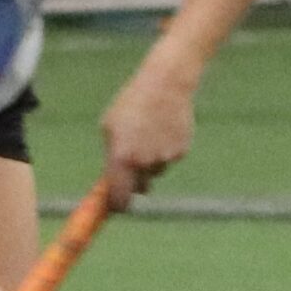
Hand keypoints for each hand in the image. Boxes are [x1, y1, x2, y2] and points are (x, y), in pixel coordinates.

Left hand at [99, 70, 196, 210]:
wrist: (165, 85)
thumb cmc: (131, 104)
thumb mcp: (109, 128)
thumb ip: (111, 156)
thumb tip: (109, 181)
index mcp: (121, 158)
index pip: (119, 198)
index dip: (117, 205)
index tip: (114, 205)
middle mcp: (144, 162)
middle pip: (140, 187)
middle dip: (135, 182)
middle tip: (131, 164)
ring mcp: (165, 158)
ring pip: (155, 171)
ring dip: (151, 161)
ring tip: (148, 132)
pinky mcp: (181, 151)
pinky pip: (169, 158)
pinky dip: (165, 150)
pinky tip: (162, 129)